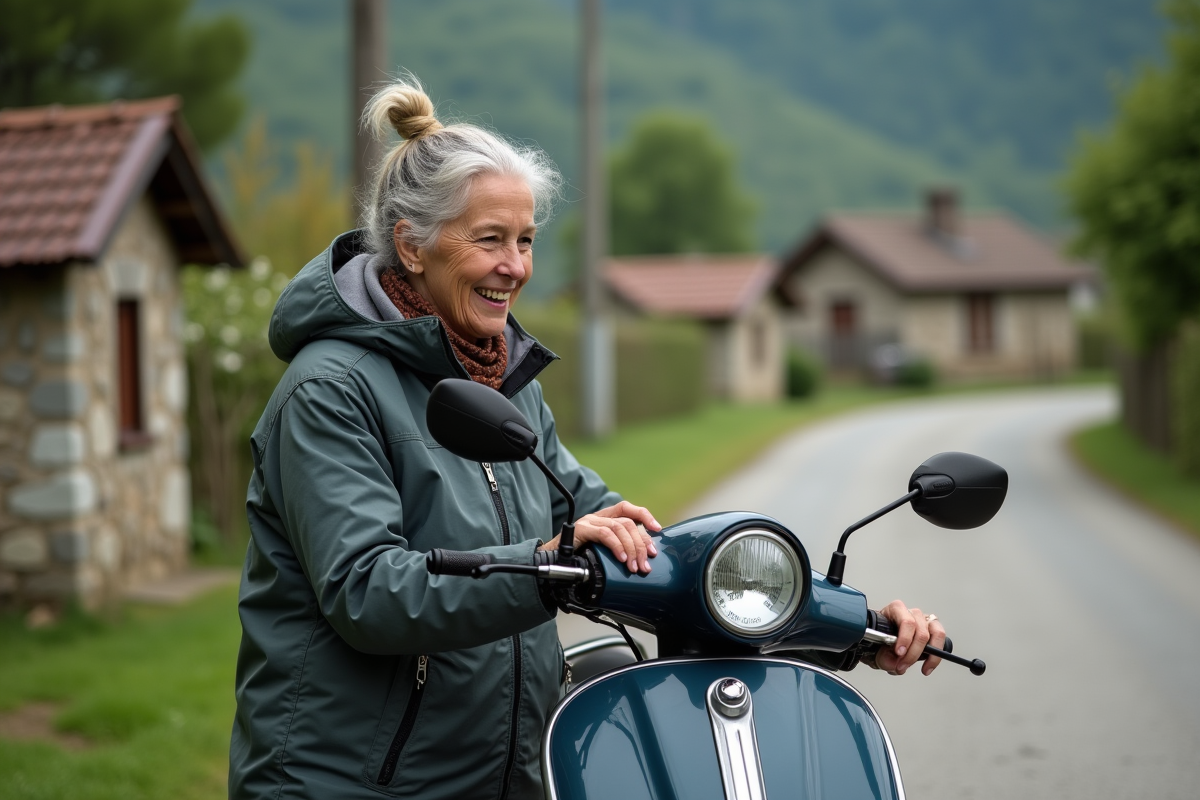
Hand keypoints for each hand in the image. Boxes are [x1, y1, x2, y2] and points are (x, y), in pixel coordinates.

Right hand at [539, 501, 660, 573]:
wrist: (548, 562)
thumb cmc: (575, 560)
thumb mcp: (601, 553)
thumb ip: (617, 551)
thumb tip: (641, 560)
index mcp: (604, 519)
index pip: (629, 509)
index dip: (645, 516)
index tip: (658, 530)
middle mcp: (597, 517)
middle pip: (628, 522)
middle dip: (641, 543)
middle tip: (645, 563)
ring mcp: (589, 522)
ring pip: (620, 527)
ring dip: (631, 548)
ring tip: (634, 566)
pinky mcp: (580, 530)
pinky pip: (605, 533)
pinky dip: (617, 546)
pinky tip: (622, 558)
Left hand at [875, 599, 945, 676]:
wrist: (881, 641)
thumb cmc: (879, 639)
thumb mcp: (876, 648)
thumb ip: (884, 657)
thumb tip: (895, 664)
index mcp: (896, 610)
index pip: (906, 621)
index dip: (905, 638)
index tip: (899, 652)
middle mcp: (912, 613)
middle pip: (921, 631)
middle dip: (913, 653)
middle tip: (902, 666)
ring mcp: (924, 621)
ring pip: (936, 633)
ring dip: (930, 655)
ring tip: (922, 668)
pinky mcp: (933, 630)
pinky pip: (942, 640)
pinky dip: (936, 657)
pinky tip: (927, 667)